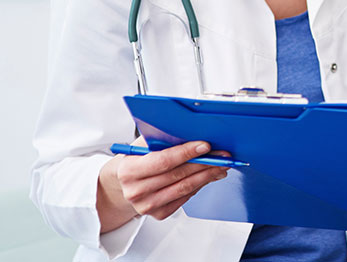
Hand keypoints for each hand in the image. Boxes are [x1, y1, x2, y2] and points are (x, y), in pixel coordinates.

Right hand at [97, 138, 228, 231]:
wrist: (124, 184)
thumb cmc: (137, 160)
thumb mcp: (142, 146)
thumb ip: (161, 139)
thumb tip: (190, 133)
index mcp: (129, 170)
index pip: (164, 160)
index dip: (187, 152)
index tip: (206, 145)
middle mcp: (136, 191)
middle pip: (178, 175)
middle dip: (204, 163)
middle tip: (222, 155)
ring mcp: (147, 205)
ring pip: (185, 188)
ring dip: (207, 176)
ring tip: (221, 166)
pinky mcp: (158, 214)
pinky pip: (185, 198)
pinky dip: (199, 186)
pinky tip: (208, 177)